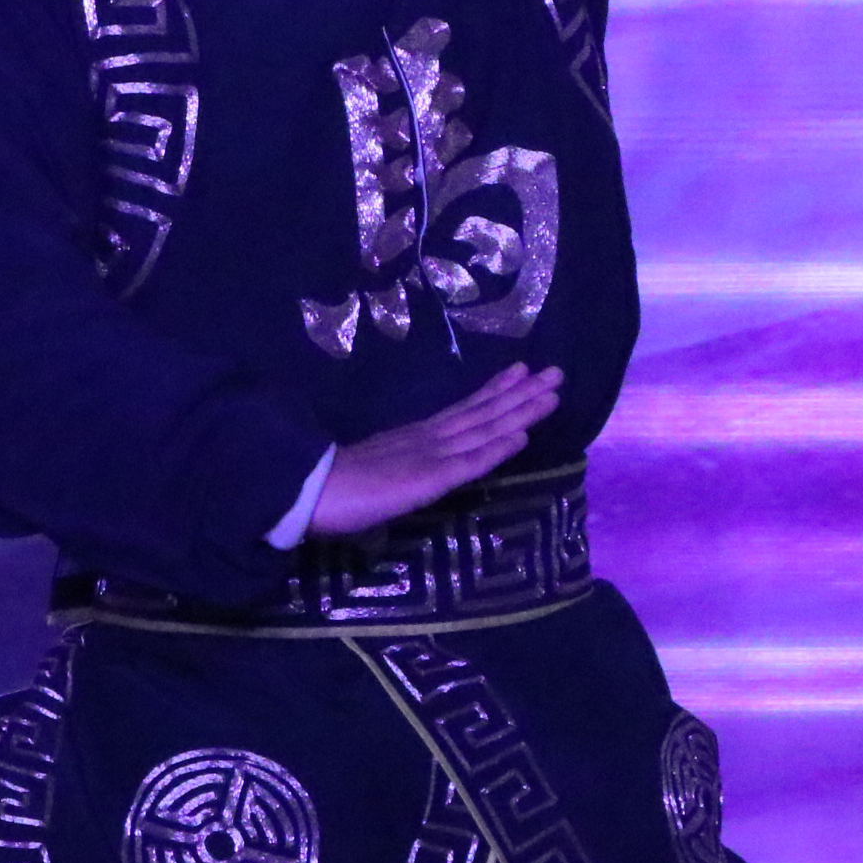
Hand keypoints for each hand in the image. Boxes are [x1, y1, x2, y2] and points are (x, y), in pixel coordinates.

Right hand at [308, 365, 563, 539]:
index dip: (494, 392)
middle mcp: (428, 440)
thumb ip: (394, 469)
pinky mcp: (429, 478)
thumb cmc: (334, 489)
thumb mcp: (375, 473)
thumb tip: (404, 474)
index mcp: (414, 439)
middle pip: (482, 413)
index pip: (463, 412)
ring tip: (552, 392)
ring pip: (485, 429)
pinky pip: (471, 462)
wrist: (308, 491)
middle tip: (555, 371)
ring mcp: (431, 456)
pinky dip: (498, 446)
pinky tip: (523, 435)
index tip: (521, 371)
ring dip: (520, 411)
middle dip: (520, 393)